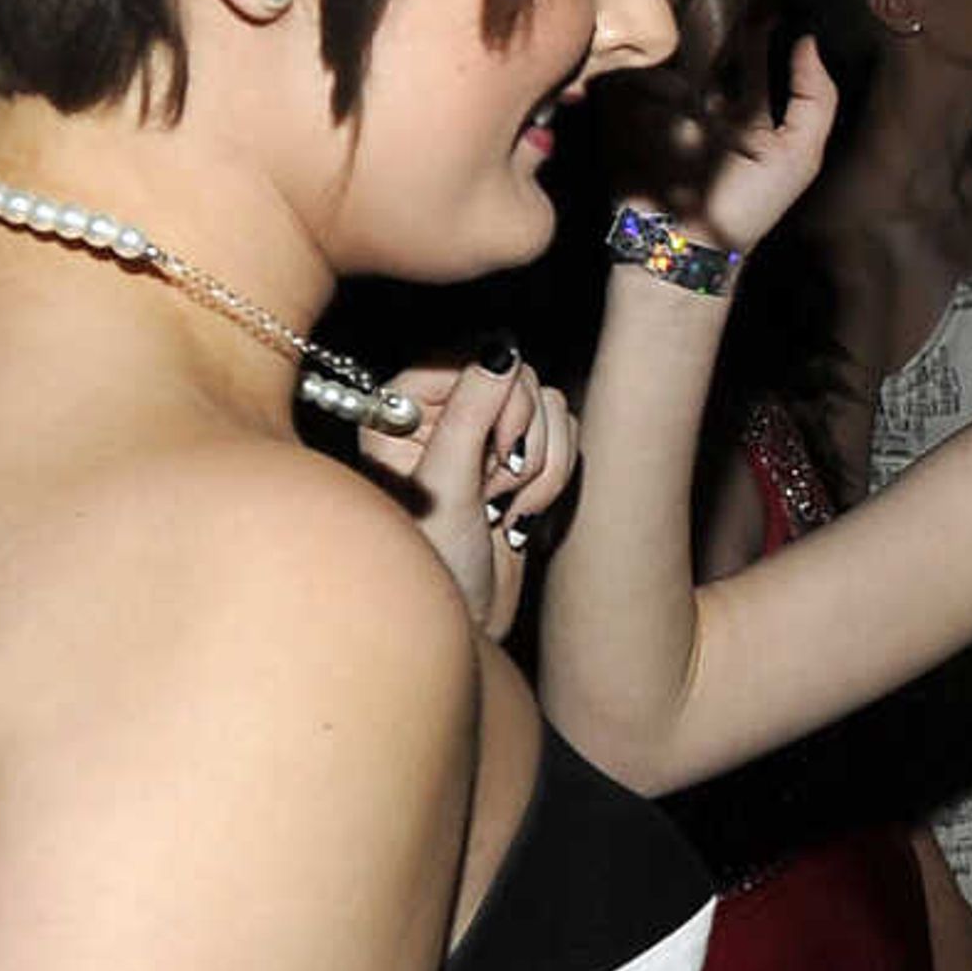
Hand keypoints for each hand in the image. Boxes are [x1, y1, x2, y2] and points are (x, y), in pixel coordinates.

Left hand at [358, 346, 578, 640]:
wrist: (463, 621)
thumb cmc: (434, 562)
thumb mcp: (447, 484)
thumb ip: (473, 411)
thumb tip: (501, 350)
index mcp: (405, 406)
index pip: (473, 354)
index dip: (500, 396)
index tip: (494, 450)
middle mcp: (445, 413)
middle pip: (520, 378)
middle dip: (523, 439)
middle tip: (495, 488)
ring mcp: (487, 438)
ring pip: (551, 409)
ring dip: (541, 466)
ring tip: (502, 508)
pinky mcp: (522, 463)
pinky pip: (566, 440)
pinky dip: (554, 481)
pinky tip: (519, 516)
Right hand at [609, 37, 840, 258]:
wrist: (683, 243)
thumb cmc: (748, 206)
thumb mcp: (800, 156)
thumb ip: (815, 100)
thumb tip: (807, 40)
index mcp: (747, 112)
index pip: (751, 57)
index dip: (758, 28)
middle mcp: (706, 103)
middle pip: (708, 47)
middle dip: (712, 18)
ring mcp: (664, 103)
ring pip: (671, 50)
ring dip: (676, 29)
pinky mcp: (626, 107)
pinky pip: (633, 66)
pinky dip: (643, 52)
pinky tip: (655, 34)